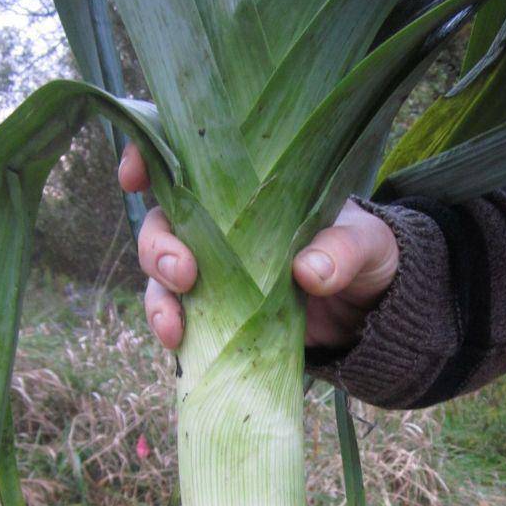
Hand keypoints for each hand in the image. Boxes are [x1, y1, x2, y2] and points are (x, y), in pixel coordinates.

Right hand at [119, 143, 398, 349]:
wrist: (372, 313)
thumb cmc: (367, 255)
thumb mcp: (367, 243)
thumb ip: (343, 250)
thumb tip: (308, 272)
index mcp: (248, 191)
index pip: (186, 164)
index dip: (148, 160)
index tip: (133, 175)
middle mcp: (220, 229)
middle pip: (162, 226)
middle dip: (158, 248)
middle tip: (184, 273)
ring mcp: (216, 275)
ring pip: (161, 279)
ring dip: (158, 299)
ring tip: (174, 328)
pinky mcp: (221, 318)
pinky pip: (183, 322)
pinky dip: (174, 333)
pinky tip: (180, 346)